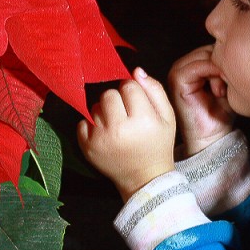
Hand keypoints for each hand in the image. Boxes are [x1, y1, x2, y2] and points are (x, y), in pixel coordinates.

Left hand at [77, 67, 175, 201]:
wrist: (144, 178)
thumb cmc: (158, 144)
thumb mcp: (167, 117)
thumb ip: (155, 90)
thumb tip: (136, 71)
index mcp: (143, 120)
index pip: (129, 86)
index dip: (133, 92)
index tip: (137, 104)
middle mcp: (119, 129)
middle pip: (109, 93)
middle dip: (118, 100)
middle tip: (126, 114)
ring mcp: (100, 139)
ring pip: (95, 106)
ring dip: (105, 112)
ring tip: (117, 125)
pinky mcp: (87, 147)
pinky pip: (82, 121)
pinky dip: (92, 124)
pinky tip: (106, 133)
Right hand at [168, 45, 234, 156]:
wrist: (211, 137)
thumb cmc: (220, 113)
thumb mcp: (228, 83)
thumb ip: (229, 65)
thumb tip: (237, 49)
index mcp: (194, 63)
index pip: (214, 46)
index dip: (228, 58)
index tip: (237, 78)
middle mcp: (184, 64)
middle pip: (210, 48)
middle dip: (223, 64)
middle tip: (228, 87)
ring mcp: (178, 70)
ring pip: (205, 55)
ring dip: (218, 70)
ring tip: (222, 91)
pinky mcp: (177, 80)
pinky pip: (198, 66)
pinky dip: (212, 74)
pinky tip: (218, 91)